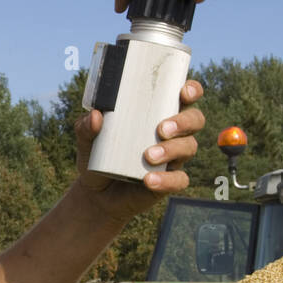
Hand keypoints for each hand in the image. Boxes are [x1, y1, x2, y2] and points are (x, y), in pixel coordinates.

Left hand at [73, 80, 204, 222]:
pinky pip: (179, 180)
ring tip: (148, 156)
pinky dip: (166, 180)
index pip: (183, 96)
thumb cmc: (98, 156)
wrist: (96, 193)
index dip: (191, 90)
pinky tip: (148, 180)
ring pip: (189, 147)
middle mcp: (171, 133)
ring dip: (172, 149)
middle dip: (183, 121)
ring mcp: (173, 157)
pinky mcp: (169, 181)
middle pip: (195, 120)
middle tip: (161, 129)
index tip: (184, 92)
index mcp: (156, 113)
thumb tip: (95, 115)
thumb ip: (87, 126)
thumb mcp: (87, 140)